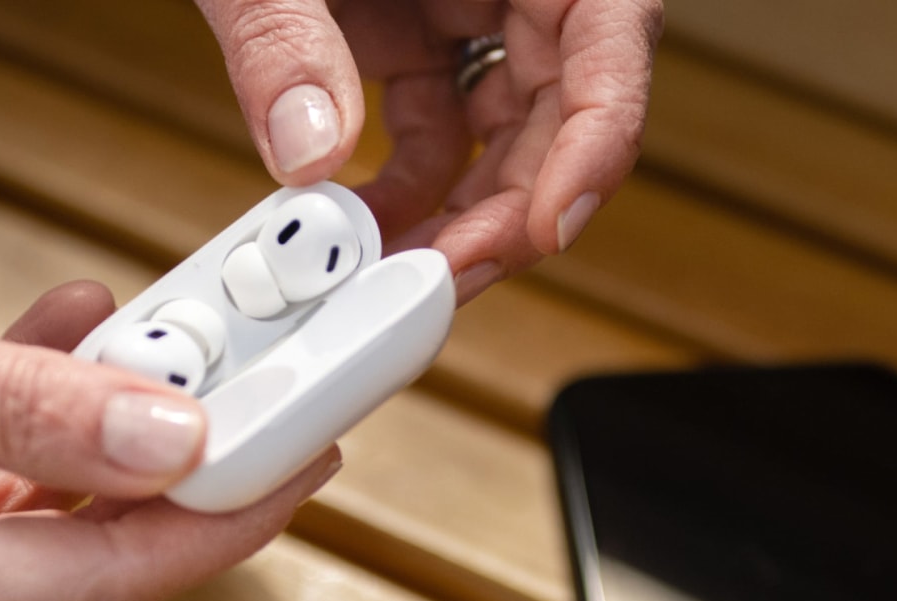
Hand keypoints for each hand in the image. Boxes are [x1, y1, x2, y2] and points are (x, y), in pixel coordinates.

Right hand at [0, 189, 339, 600]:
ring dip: (90, 439)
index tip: (299, 459)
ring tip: (149, 342)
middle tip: (249, 394)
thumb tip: (159, 437)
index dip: (214, 523)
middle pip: (65, 560)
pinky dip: (14, 431)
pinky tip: (49, 346)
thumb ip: (10, 404)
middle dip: (166, 478)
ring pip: (16, 522)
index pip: (93, 579)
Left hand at [197, 0, 662, 302]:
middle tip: (447, 276)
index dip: (598, 135)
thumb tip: (306, 147)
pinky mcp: (411, 29)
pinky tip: (367, 222)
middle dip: (512, 204)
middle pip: (561, 102)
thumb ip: (286, 32)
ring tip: (396, 269)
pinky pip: (433, 122)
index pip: (610, 29)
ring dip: (458, 212)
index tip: (552, 220)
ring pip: (501, 129)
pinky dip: (406, 184)